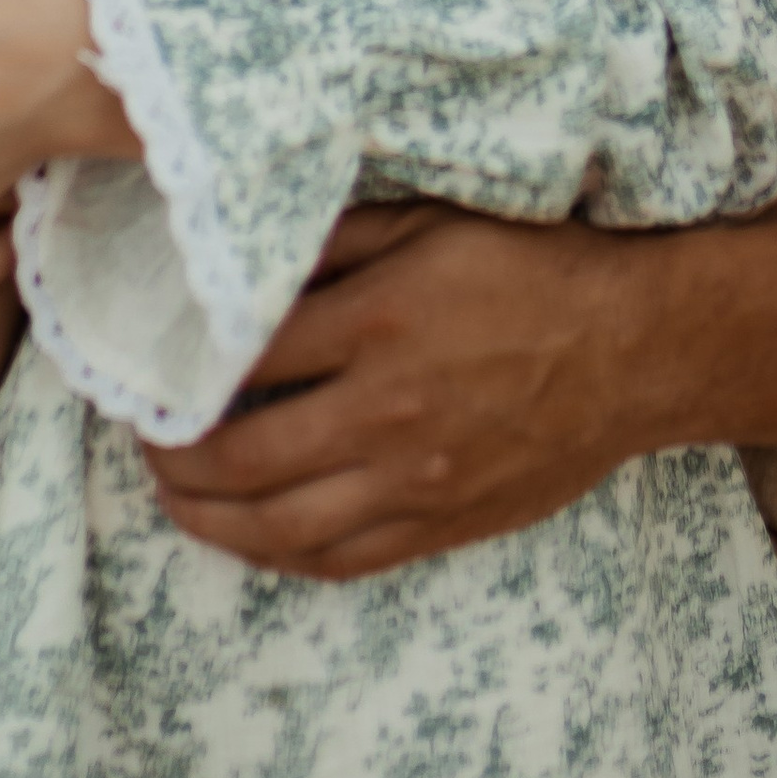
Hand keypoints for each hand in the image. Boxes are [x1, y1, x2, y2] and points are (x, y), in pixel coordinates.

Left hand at [142, 206, 671, 579]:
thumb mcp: (430, 219)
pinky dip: (277, 554)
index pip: (244, 355)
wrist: (633, 348)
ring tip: (173, 492)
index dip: (183, 364)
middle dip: (173, 453)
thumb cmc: (530, 265)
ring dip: (207, 517)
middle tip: (143, 434)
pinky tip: (247, 535)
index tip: (148, 360)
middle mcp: (387, 410)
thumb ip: (333, 238)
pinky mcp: (442, 523)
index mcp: (379, 320)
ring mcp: (416, 480)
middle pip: (242, 455)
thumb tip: (245, 251)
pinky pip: (340, 558)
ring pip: (279, 525)